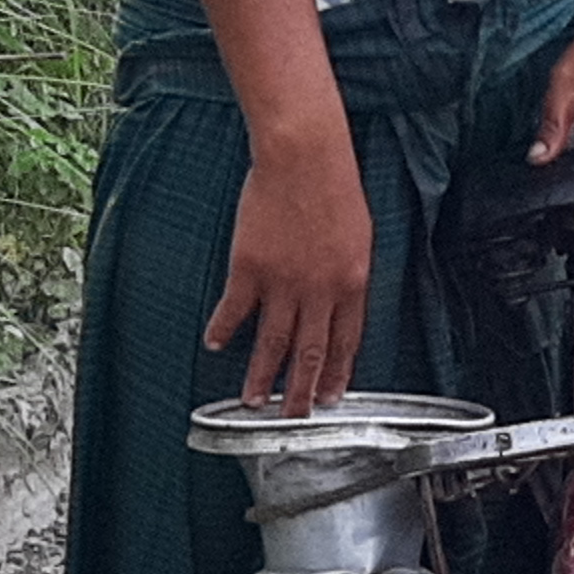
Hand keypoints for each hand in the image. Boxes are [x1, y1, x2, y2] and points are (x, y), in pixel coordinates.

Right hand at [208, 130, 374, 411]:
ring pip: (272, 342)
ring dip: (261, 376)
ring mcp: (283, 282)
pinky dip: (223, 330)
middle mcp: (319, 291)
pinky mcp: (250, 268)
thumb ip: (348, 273)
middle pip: (309, 352)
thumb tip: (339, 299)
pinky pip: (235, 310)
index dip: (336, 373)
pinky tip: (215, 345)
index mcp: (351, 283)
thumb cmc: (334, 185)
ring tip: (253, 401)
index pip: (345, 342)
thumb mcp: (359, 235)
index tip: (329, 398)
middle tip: (292, 418)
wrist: (305, 156)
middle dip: (300, 391)